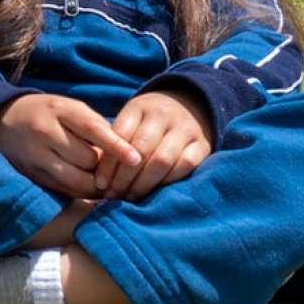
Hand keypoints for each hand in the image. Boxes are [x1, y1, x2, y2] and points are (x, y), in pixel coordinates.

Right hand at [0, 93, 141, 198]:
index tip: (136, 159)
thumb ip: (95, 126)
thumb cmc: (48, 113)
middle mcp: (45, 132)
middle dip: (105, 168)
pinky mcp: (31, 174)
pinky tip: (88, 187)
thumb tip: (126, 154)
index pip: (93, 129)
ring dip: (95, 184)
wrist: (3, 120)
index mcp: (60, 110)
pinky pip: (63, 190)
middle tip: (118, 171)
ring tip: (106, 183)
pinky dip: (80, 191)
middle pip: (86, 159)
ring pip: (75, 180)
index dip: (116, 146)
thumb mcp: (69, 108)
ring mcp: (35, 155)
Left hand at [95, 89, 212, 201]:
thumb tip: (99, 179)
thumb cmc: (148, 123)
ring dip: (143, 183)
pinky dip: (167, 181)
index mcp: (139, 107)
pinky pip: (185, 166)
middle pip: (140, 149)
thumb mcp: (130, 121)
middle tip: (114, 195)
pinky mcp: (203, 144)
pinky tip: (154, 192)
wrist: (189, 107)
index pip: (119, 135)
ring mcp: (185, 128)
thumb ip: (117, 142)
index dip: (108, 163)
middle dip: (124, 177)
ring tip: (130, 197)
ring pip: (162, 159)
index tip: (100, 184)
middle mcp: (163, 114)